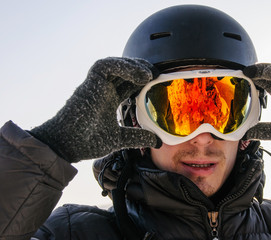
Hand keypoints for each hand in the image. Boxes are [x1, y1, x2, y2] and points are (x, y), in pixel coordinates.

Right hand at [31, 57, 160, 161]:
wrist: (67, 145)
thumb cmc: (87, 141)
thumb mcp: (120, 138)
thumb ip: (138, 137)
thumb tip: (158, 142)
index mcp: (109, 100)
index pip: (128, 84)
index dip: (143, 80)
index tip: (158, 82)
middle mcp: (103, 90)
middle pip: (124, 71)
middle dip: (141, 69)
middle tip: (157, 73)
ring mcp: (95, 85)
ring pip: (115, 65)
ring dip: (133, 66)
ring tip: (149, 73)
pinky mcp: (88, 82)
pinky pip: (106, 66)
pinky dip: (123, 67)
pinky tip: (140, 75)